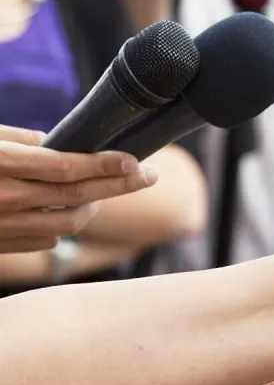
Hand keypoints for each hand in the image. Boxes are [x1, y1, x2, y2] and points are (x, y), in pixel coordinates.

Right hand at [0, 126, 156, 252]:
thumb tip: (58, 143)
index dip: (103, 165)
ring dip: (94, 207)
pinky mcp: (1, 244)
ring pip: (69, 223)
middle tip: (148, 176)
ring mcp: (4, 225)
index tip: (132, 161)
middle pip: (77, 196)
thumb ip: (20, 140)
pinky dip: (65, 225)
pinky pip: (48, 240)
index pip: (65, 167)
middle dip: (119, 185)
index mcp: (1, 163)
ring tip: (104, 193)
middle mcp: (5, 197)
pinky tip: (68, 211)